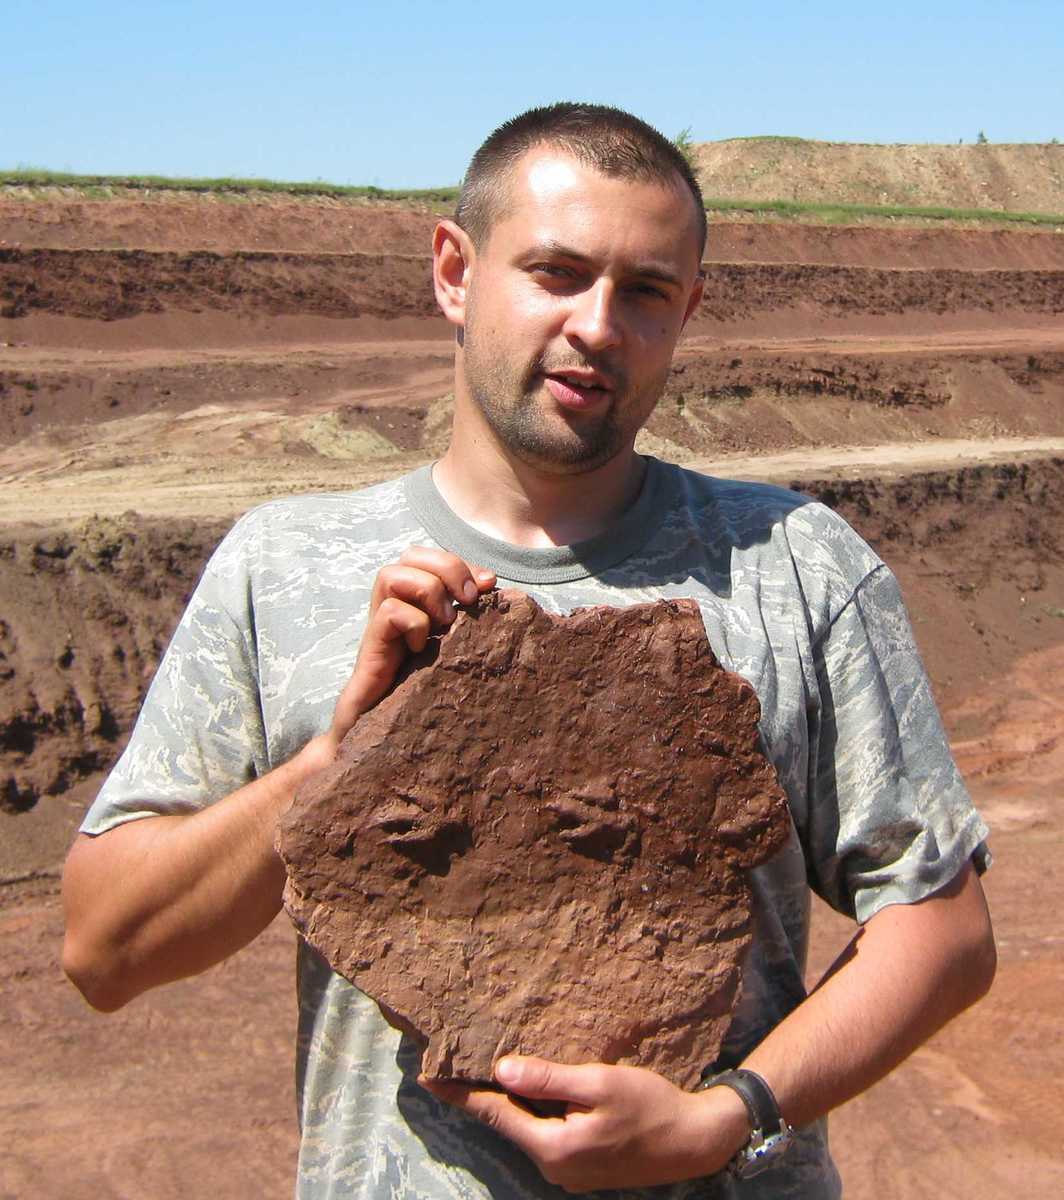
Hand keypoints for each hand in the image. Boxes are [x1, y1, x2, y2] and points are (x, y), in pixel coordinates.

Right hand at [325, 547, 495, 751]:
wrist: (385, 738)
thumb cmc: (427, 694)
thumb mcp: (456, 650)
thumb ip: (472, 621)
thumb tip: (494, 585)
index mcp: (417, 603)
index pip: (430, 556)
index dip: (460, 563)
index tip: (488, 585)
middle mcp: (395, 608)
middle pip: (410, 554)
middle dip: (447, 567)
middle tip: (467, 600)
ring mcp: (380, 627)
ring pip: (391, 574)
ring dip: (428, 591)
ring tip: (445, 623)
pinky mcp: (371, 649)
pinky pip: (388, 613)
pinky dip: (414, 623)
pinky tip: (423, 648)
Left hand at [420, 1055, 748, 1192]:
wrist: (693, 1141)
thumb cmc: (649, 1106)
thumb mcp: (598, 1083)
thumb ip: (549, 1078)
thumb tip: (501, 1070)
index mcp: (553, 1147)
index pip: (495, 1114)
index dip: (461, 1094)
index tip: (429, 1076)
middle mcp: (553, 1166)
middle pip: (508, 1122)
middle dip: (482, 1093)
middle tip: (454, 1063)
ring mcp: (567, 1171)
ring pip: (527, 1128)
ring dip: (510, 1100)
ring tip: (487, 1069)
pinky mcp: (581, 1165)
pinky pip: (545, 1133)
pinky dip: (533, 1109)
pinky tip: (530, 1086)